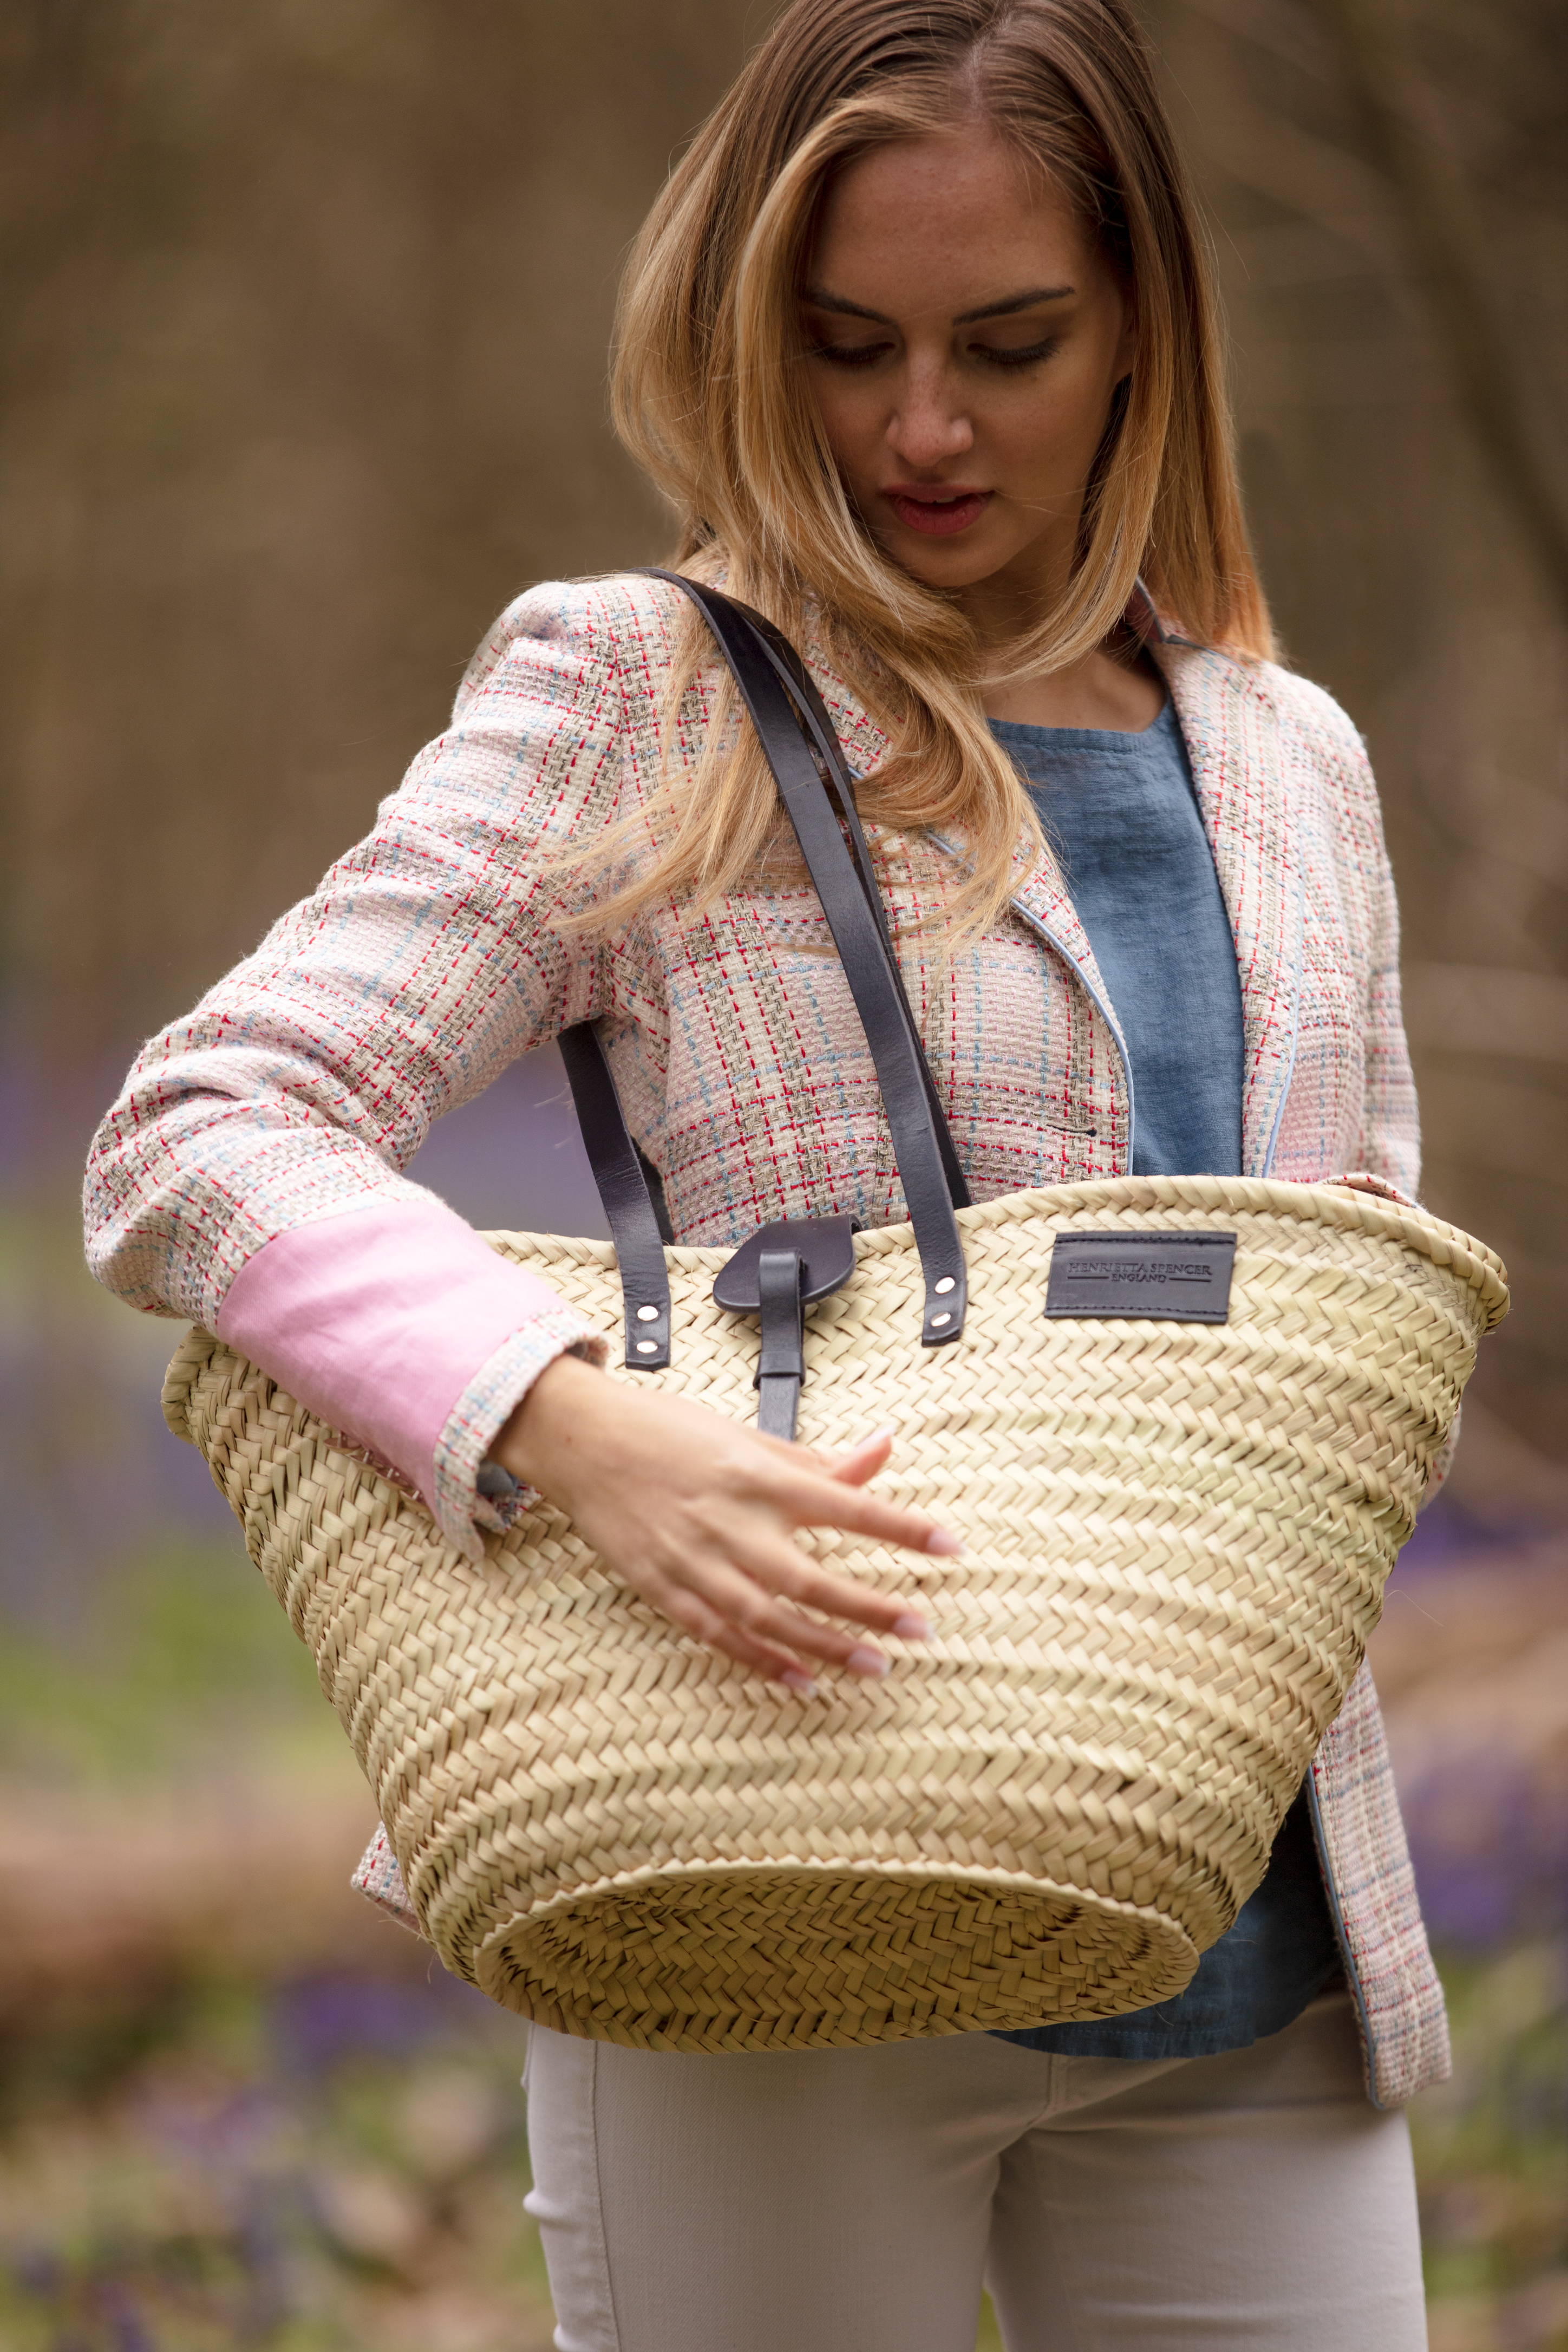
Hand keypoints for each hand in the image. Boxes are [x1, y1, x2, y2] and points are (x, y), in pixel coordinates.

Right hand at [492, 1352, 957, 1695]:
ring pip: (769, 1617)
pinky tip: (801, 1682)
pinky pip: (719, 1636)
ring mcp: (693, 1560)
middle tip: (921, 1630)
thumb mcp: (747, 1436)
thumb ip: (817, 1458)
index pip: (847, 1503)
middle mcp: (729, 1521)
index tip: (951, 1548)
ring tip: (875, 1667)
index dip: (902, 1529)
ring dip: (825, 1646)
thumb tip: (884, 1449)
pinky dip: (761, 1662)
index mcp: (756, 1474)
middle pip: (811, 1576)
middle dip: (871, 1608)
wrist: (581, 1441)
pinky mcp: (662, 1588)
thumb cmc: (668, 1430)